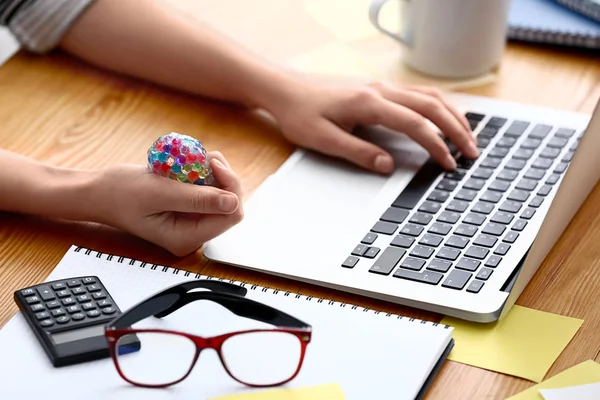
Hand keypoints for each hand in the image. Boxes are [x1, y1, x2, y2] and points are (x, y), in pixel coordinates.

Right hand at [91, 151, 243, 255]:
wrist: (99, 192)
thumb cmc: (120, 193)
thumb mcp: (158, 192)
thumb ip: (196, 199)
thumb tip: (232, 202)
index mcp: (186, 238)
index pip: (231, 215)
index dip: (230, 187)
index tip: (213, 164)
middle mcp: (193, 234)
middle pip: (230, 205)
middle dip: (223, 178)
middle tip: (207, 157)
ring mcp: (192, 222)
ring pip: (222, 195)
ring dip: (215, 173)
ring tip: (197, 157)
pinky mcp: (189, 210)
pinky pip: (209, 190)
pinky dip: (206, 173)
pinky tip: (193, 163)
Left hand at [269, 80, 478, 172]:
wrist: (285, 90)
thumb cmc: (300, 115)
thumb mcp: (323, 140)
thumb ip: (358, 153)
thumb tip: (388, 166)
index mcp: (370, 103)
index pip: (415, 125)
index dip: (436, 146)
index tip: (449, 164)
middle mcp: (381, 90)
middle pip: (432, 106)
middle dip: (456, 130)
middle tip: (473, 152)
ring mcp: (382, 86)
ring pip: (429, 96)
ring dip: (451, 115)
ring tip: (468, 136)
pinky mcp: (378, 88)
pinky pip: (418, 93)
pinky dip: (438, 106)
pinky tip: (444, 117)